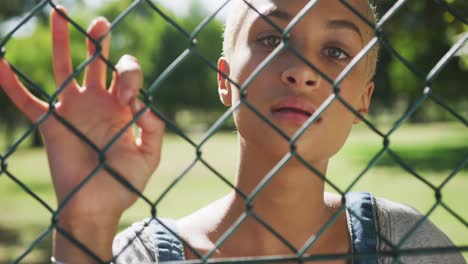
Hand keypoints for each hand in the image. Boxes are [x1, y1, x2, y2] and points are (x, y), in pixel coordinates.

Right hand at [0, 7, 164, 260]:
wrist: (98, 206)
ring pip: (64, 69)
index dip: (128, 74)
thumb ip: (154, 129)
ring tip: (61, 15)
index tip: (125, 97)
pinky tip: (1, 62)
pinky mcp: (51, 124)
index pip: (126, 75)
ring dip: (61, 43)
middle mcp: (96, 103)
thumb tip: (143, 102)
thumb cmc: (125, 183)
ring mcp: (72, 110)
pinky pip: (27, 100)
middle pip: (95, 63)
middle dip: (98, 43)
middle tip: (100, 24)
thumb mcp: (149, 156)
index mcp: (122, 108)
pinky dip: (11, 84)